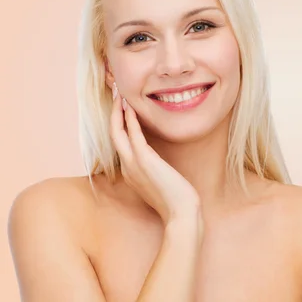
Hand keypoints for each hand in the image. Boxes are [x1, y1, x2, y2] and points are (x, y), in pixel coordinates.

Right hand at [109, 83, 200, 224]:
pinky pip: (133, 135)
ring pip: (118, 133)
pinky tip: (130, 107)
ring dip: (118, 112)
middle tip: (115, 95)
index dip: (119, 124)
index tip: (122, 109)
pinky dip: (130, 120)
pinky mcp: (145, 161)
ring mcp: (134, 164)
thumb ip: (156, 171)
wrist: (181, 213)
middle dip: (113, 114)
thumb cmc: (176, 200)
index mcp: (130, 172)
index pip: (120, 144)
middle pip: (113, 135)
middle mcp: (127, 167)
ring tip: (119, 95)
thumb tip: (160, 163)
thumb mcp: (161, 182)